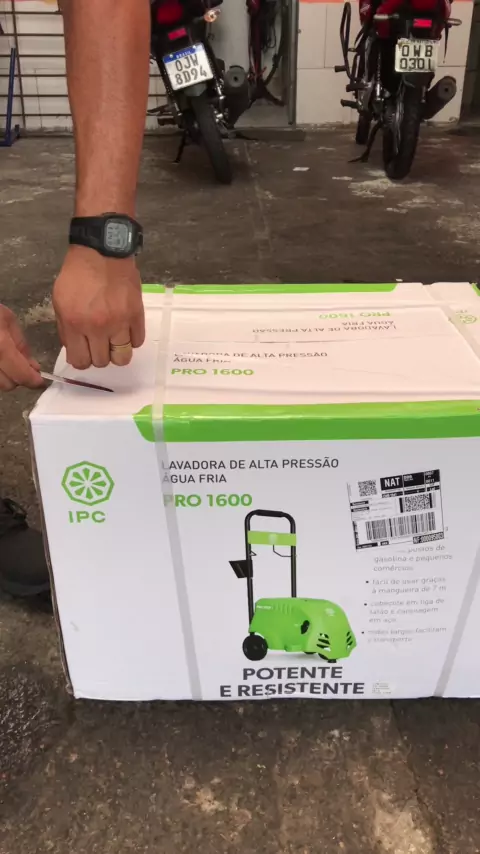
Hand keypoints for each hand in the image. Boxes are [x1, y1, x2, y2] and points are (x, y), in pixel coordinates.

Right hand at [0, 305, 43, 390]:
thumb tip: (33, 367)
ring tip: (6, 363)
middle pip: (7, 384)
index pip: (20, 374)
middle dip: (17, 379)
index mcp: (0, 345)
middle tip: (21, 367)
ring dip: (4, 378)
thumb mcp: (8, 320)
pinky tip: (0, 363)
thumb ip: (22, 345)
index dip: (32, 380)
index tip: (39, 381)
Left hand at [52, 246, 144, 369]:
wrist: (103, 252)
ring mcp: (120, 322)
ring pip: (122, 357)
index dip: (82, 360)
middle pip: (102, 362)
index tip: (85, 352)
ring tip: (114, 341)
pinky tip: (125, 329)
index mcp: (75, 324)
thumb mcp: (60, 301)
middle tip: (99, 343)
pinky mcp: (136, 315)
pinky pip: (137, 341)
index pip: (80, 361)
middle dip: (99, 355)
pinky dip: (131, 339)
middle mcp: (98, 327)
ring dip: (117, 352)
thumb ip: (66, 328)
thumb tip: (74, 348)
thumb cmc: (78, 275)